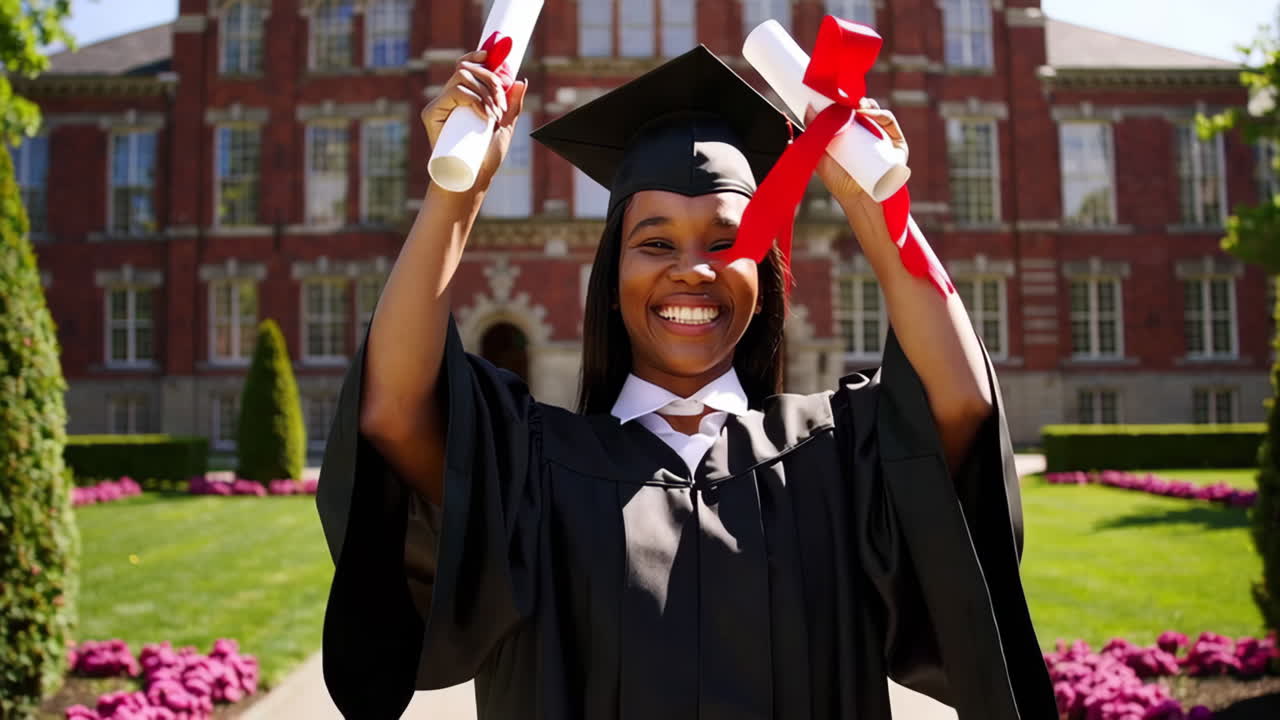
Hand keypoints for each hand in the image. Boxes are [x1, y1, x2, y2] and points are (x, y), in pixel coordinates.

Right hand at [421, 50, 528, 192]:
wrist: (472, 179)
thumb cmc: (486, 158)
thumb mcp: (505, 128)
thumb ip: (512, 106)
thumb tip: (520, 81)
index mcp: (464, 97)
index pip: (466, 66)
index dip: (477, 56)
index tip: (491, 55)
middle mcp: (450, 97)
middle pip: (467, 67)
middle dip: (491, 80)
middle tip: (501, 105)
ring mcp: (440, 105)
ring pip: (462, 76)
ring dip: (485, 92)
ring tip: (494, 116)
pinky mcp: (431, 114)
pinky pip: (454, 92)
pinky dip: (473, 98)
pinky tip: (483, 115)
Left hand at [806, 98, 907, 207]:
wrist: (859, 199)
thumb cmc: (839, 181)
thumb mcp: (822, 157)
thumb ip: (814, 135)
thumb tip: (808, 108)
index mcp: (853, 135)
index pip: (849, 111)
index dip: (843, 102)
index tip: (833, 95)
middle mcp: (869, 133)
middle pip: (864, 109)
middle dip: (854, 100)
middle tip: (843, 98)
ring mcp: (883, 136)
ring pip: (876, 112)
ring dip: (866, 104)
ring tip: (855, 106)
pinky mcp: (896, 142)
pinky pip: (888, 122)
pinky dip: (879, 113)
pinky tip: (867, 113)